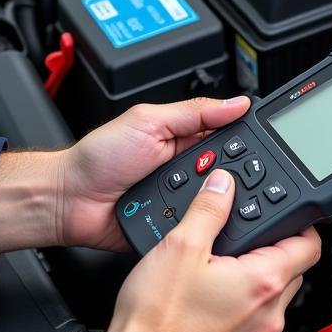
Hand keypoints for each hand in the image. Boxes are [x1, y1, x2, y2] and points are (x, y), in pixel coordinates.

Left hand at [55, 96, 250, 251]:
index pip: (228, 136)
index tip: (261, 142)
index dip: (245, 139)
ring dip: (211, 201)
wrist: (70, 200)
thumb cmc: (99, 158)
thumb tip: (236, 103)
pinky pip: (197, 228)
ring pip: (216, 203)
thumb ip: (193, 112)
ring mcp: (180, 199)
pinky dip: (197, 225)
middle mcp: (185, 169)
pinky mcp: (174, 227)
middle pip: (227, 172)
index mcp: (183, 137)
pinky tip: (193, 220)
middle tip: (218, 173)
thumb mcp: (147, 122)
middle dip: (227, 174)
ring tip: (197, 195)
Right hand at [95, 168, 321, 331]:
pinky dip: (240, 303)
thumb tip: (223, 185)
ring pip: (271, 296)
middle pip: (292, 270)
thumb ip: (208, 208)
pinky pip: (252, 320)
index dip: (301, 223)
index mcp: (262, 282)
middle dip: (274, 247)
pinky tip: (209, 295)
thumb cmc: (157, 317)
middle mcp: (268, 315)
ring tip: (221, 261)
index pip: (309, 246)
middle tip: (243, 232)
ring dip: (256, 276)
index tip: (286, 212)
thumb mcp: (180, 245)